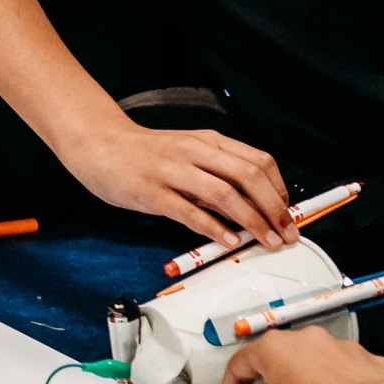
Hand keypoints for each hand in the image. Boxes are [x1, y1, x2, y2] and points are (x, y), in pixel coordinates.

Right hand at [55, 122, 297, 248]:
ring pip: (225, 194)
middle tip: (286, 232)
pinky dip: (214, 228)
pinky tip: (228, 241)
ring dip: (252, 221)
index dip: (279, 190)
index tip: (286, 213)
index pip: (258, 162)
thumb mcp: (184, 152)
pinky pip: (189, 212)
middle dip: (274, 209)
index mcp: (207, 141)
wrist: (97, 143)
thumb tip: (244, 205)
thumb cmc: (141, 152)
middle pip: (249, 176)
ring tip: (266, 240)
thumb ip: (212, 174)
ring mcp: (172, 171)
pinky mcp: (151, 192)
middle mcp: (194, 152)